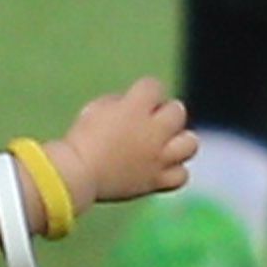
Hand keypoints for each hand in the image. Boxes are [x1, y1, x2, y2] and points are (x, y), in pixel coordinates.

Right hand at [64, 78, 196, 205]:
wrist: (76, 174)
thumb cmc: (80, 139)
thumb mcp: (97, 108)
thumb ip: (122, 103)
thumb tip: (134, 107)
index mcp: (136, 107)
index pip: (154, 86)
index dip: (144, 92)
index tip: (132, 101)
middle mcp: (154, 130)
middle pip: (178, 111)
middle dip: (164, 113)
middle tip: (147, 124)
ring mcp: (159, 157)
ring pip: (190, 143)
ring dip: (179, 141)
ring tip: (163, 145)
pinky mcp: (156, 180)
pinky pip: (181, 175)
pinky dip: (175, 172)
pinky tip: (161, 168)